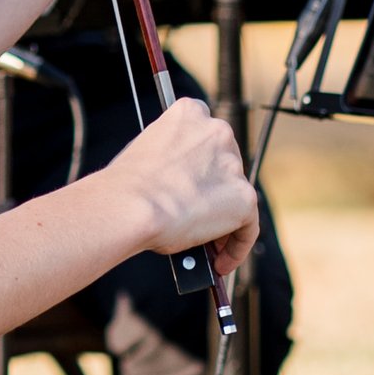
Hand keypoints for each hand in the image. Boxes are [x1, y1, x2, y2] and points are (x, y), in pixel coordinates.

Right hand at [102, 96, 258, 275]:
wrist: (130, 205)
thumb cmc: (126, 186)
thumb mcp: (146, 155)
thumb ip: (170, 161)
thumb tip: (177, 189)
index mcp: (190, 112)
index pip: (204, 137)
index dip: (200, 166)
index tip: (192, 184)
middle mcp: (217, 131)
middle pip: (224, 167)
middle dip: (214, 194)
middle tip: (199, 219)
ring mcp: (232, 165)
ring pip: (236, 198)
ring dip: (224, 222)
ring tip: (208, 248)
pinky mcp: (243, 197)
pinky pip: (247, 227)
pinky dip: (236, 247)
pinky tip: (220, 261)